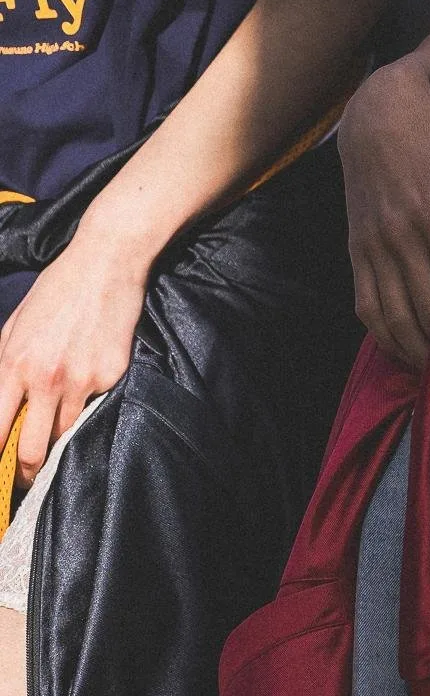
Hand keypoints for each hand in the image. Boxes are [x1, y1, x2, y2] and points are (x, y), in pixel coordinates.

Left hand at [0, 229, 146, 489]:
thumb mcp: (16, 325)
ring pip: (67, 432)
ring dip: (61, 432)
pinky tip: (91, 373)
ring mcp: (83, 379)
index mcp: (15, 365)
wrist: (107, 261)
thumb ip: (4, 365)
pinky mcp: (112, 374)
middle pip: (33, 451)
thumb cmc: (57, 288)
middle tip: (28, 475)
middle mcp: (47, 379)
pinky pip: (96, 404)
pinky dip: (90, 400)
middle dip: (27, 472)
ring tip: (61, 418)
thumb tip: (1, 404)